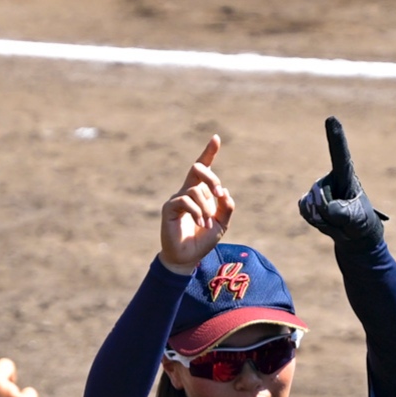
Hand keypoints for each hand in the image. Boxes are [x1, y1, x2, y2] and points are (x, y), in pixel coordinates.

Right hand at [158, 136, 232, 272]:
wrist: (188, 258)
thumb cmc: (203, 240)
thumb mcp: (222, 223)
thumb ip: (226, 207)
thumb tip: (224, 191)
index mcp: (201, 192)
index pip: (203, 168)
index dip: (209, 152)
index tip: (216, 138)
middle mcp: (187, 191)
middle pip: (197, 169)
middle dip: (211, 178)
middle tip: (219, 195)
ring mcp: (177, 198)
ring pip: (195, 190)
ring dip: (206, 207)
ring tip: (206, 225)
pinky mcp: (169, 208)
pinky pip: (185, 201)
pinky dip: (197, 212)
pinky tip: (200, 224)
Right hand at [296, 116, 387, 250]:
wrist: (354, 234)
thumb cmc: (360, 221)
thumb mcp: (357, 219)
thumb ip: (343, 213)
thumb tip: (326, 207)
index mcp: (346, 175)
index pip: (340, 153)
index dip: (335, 137)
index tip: (332, 118)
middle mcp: (329, 178)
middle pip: (322, 195)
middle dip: (331, 214)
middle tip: (345, 219)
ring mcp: (317, 189)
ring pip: (313, 205)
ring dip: (325, 220)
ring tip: (338, 221)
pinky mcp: (308, 200)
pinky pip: (305, 210)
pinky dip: (316, 221)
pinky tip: (326, 221)